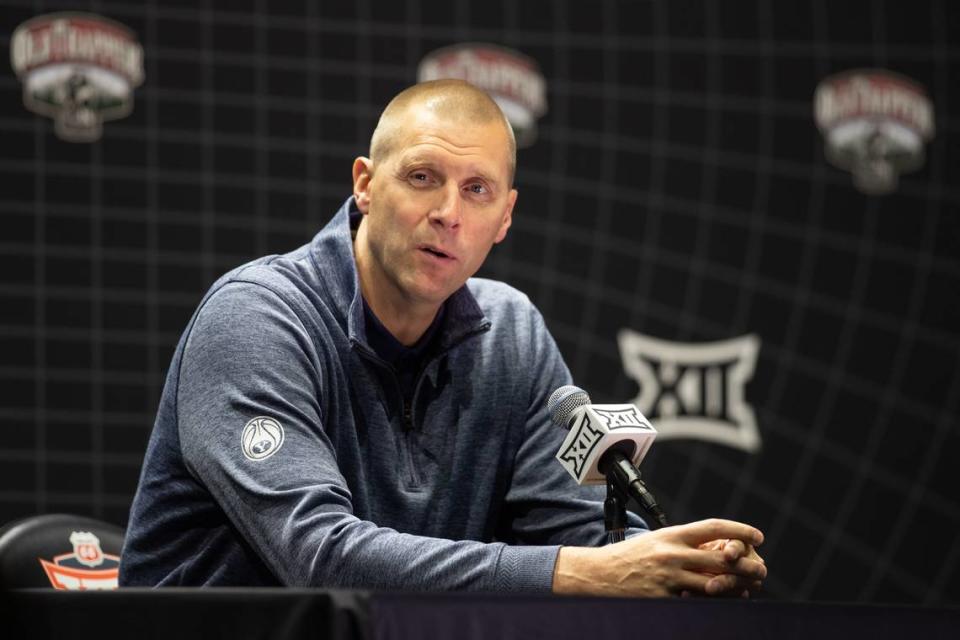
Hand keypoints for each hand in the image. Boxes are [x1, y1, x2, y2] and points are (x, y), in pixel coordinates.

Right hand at [552, 519, 765, 597]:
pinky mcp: (664, 599)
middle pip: (720, 557)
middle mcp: (672, 554)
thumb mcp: (655, 541)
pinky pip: (696, 602)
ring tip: (750, 587)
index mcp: (671, 535)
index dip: (739, 530)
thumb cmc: (627, 556)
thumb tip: (712, 546)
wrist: (598, 575)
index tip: (757, 535)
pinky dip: (715, 602)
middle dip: (746, 564)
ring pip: (714, 583)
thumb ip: (681, 543)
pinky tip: (726, 601)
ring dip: (736, 586)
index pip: (712, 527)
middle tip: (761, 568)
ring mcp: (669, 578)